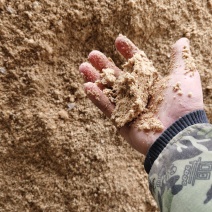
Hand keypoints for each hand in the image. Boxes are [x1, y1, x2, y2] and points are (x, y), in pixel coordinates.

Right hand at [79, 35, 203, 154]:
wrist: (178, 134)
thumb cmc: (182, 105)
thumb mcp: (185, 76)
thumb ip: (180, 59)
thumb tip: (181, 41)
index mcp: (152, 84)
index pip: (137, 64)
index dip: (128, 52)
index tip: (118, 40)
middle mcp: (139, 95)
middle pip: (119, 77)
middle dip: (105, 65)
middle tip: (92, 54)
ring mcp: (129, 109)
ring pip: (109, 91)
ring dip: (96, 79)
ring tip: (83, 67)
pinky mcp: (122, 122)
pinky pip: (107, 108)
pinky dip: (97, 98)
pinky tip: (87, 86)